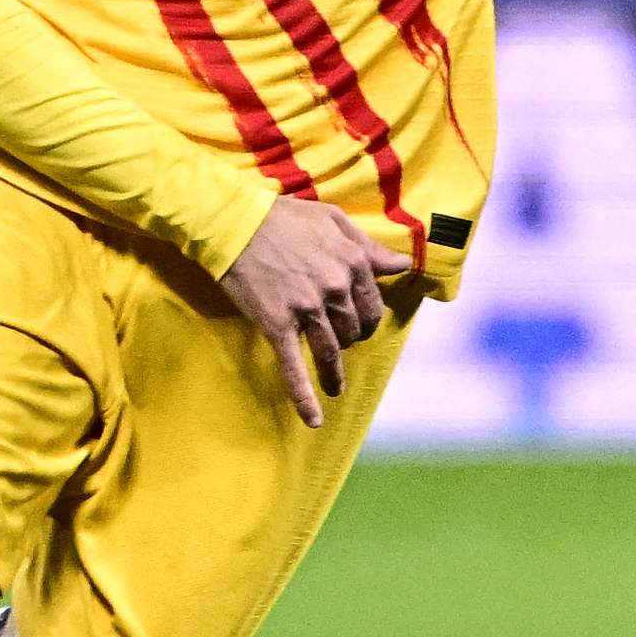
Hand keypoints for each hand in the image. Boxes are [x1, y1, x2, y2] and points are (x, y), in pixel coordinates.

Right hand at [220, 198, 416, 425]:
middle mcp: (335, 288)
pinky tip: (314, 420)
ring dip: (335, 373)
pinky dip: (304, 397)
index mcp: (353, 262)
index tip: (359, 321)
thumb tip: (402, 265)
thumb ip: (369, 246)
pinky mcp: (277, 325)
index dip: (367, 315)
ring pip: (331, 351)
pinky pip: (293, 367)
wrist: (233, 223)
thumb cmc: (284, 217)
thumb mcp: (334, 220)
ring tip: (335, 386)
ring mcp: (306, 309)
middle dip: (351, 339)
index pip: (373, 302)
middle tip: (340, 342)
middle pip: (354, 329)